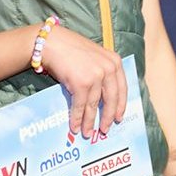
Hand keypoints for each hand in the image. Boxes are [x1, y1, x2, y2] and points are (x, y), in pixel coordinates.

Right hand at [39, 25, 126, 142]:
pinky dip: (77, 118)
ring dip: (90, 122)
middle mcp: (108, 68)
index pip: (122, 88)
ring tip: (88, 133)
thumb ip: (103, 72)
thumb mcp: (95, 57)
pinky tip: (75, 127)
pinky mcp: (82, 83)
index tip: (119, 118)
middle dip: (108, 117)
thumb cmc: (71, 49)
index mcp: (114, 62)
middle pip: (111, 99)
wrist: (52, 42)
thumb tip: (103, 98)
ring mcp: (96, 76)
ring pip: (94, 105)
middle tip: (105, 130)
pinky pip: (81, 106)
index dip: (120, 105)